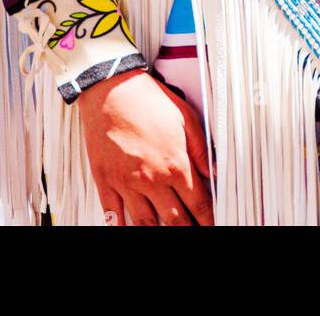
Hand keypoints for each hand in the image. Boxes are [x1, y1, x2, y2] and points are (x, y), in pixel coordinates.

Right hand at [76, 67, 213, 225]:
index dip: (208, 218)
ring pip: (146, 223)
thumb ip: (201, 149)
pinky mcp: (106, 181)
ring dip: (158, 230)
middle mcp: (152, 179)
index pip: (198, 204)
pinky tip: (127, 227)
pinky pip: (113, 215)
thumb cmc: (147, 99)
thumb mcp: (185, 117)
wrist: (110, 89)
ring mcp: (127, 184)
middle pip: (175, 220)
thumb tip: (214, 173)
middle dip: (187, 228)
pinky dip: (121, 225)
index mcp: (175, 164)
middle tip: (192, 228)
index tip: (211, 223)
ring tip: (166, 230)